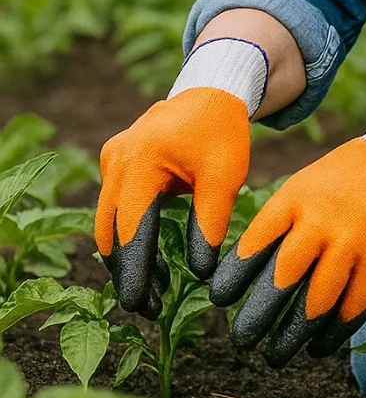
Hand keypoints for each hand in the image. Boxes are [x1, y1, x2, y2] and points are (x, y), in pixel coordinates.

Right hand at [95, 87, 250, 318]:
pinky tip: (154, 261)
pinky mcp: (116, 165)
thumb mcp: (224, 176)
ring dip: (128, 256)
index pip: (131, 228)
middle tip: (149, 307)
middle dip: (127, 270)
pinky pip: (116, 208)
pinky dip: (130, 235)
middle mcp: (116, 161)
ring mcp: (112, 161)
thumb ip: (210, 222)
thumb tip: (200, 273)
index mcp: (140, 161)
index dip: (134, 270)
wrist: (212, 91)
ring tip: (156, 290)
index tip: (139, 304)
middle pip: (111, 230)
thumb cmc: (221, 131)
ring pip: (109, 223)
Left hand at [208, 136, 365, 365]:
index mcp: (295, 199)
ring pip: (315, 303)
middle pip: (282, 279)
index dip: (235, 275)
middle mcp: (321, 222)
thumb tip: (243, 273)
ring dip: (291, 335)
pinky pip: (350, 310)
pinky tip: (317, 346)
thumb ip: (278, 225)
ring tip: (275, 354)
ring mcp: (352, 245)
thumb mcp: (302, 187)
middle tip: (242, 339)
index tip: (220, 299)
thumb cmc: (339, 183)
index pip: (256, 243)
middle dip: (257, 315)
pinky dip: (331, 334)